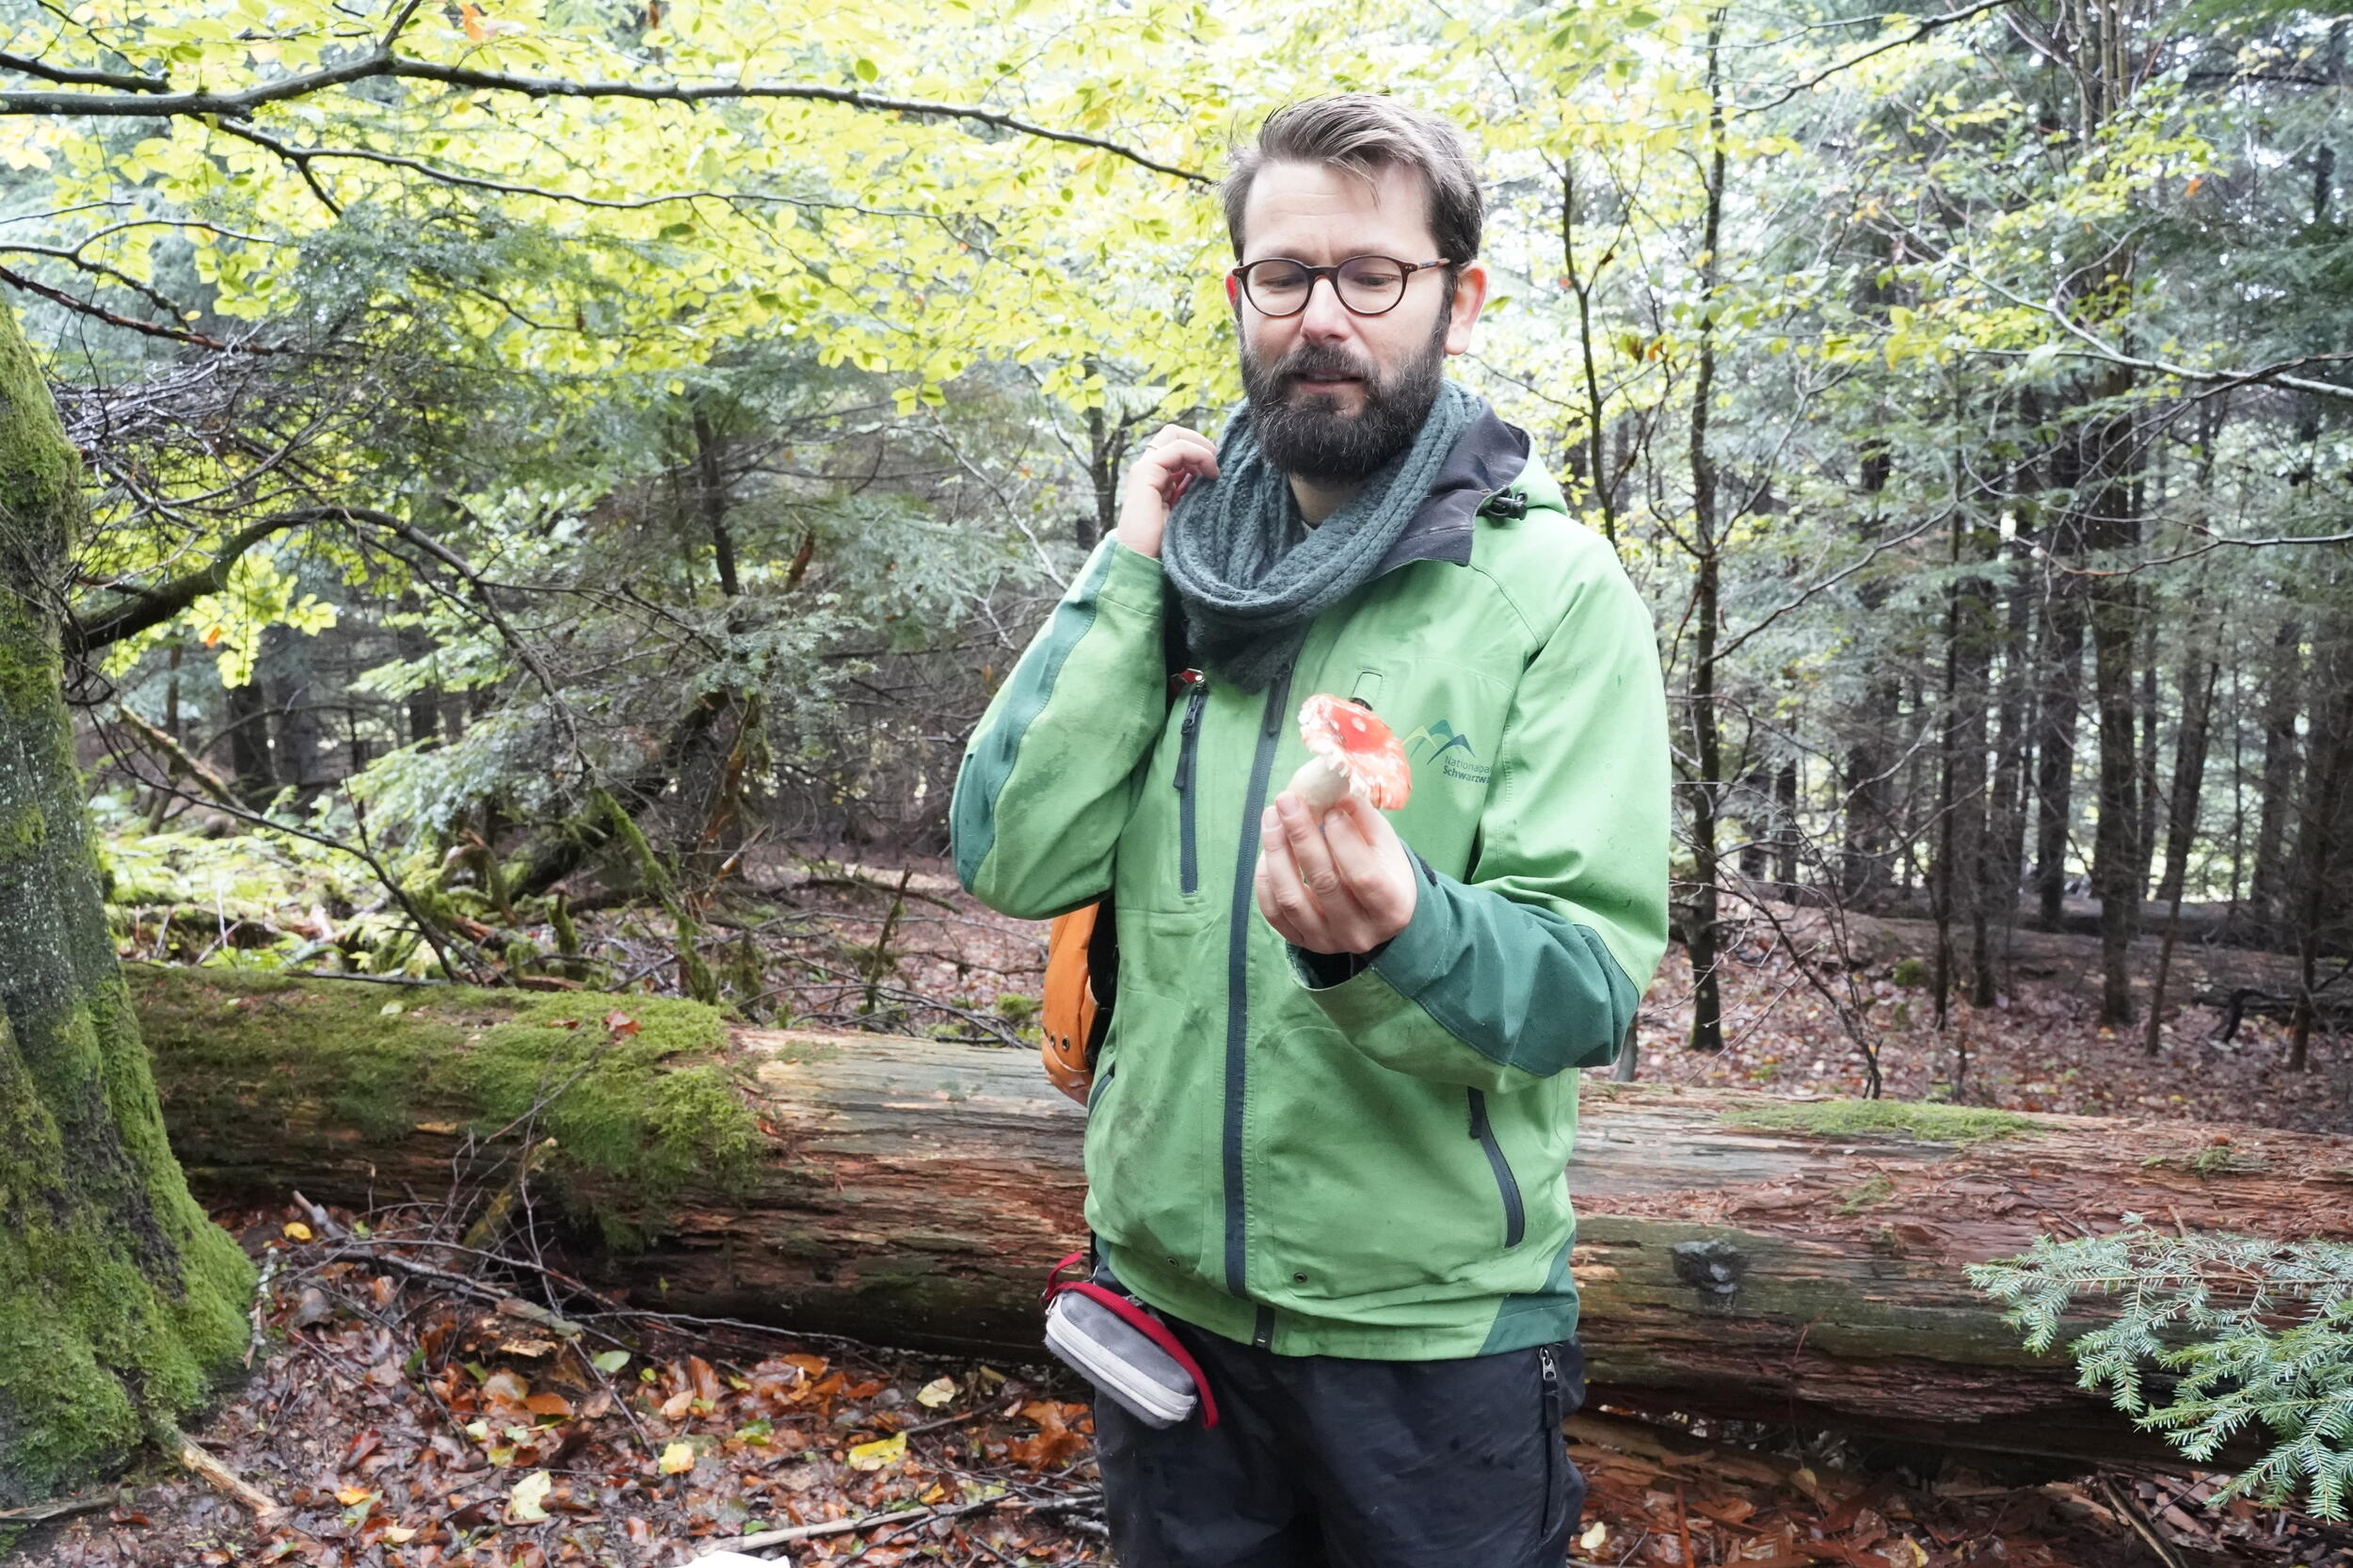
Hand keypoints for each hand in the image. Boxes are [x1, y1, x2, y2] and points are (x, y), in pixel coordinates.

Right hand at [1116, 424, 1217, 559]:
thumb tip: (1218, 471)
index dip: (1202, 449)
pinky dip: (1198, 453)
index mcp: (1160, 477)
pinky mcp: (1145, 472)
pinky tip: (1210, 473)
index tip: (1219, 470)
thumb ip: (1195, 489)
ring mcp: (1145, 468)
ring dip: (1202, 447)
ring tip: (1215, 470)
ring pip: (1175, 434)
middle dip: (1201, 441)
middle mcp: (1150, 469)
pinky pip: (1177, 447)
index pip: (1180, 446)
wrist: (1143, 561)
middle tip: (1218, 463)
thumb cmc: (1167, 544)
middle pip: (1175, 433)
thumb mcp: (1188, 509)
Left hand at [1254, 791, 1417, 954]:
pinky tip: (1269, 849)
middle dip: (1301, 836)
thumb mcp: (1384, 842)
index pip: (1364, 876)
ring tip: (1271, 817)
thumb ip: (1361, 816)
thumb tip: (1332, 786)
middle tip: (1287, 800)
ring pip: (1291, 899)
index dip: (1344, 841)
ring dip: (1277, 853)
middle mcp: (1360, 932)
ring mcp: (1328, 941)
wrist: (1375, 914)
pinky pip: (1273, 912)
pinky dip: (1266, 878)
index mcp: (1392, 908)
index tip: (1330, 809)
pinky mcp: (1302, 942)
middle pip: (1324, 883)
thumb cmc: (1383, 869)